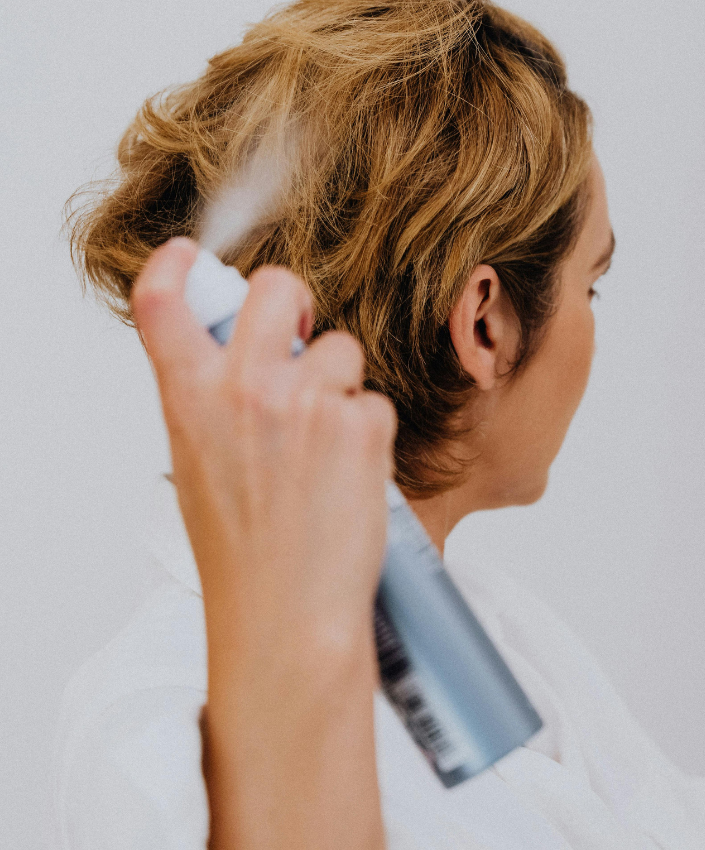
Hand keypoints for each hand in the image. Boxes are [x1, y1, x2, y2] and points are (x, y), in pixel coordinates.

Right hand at [131, 237, 393, 849]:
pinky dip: (369, 433)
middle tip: (301, 338)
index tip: (191, 256)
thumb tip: (238, 355)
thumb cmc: (243, 550)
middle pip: (280, 286)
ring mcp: (307, 400)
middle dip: (296, 303)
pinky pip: (375, 401)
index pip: (164, 301)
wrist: (288, 614)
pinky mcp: (360, 423)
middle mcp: (245, 386)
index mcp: (190, 397)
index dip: (177, 266)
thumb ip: (211, 400)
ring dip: (340, 387)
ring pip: (342, 349)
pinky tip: (351, 477)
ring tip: (325, 452)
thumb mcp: (200, 465)